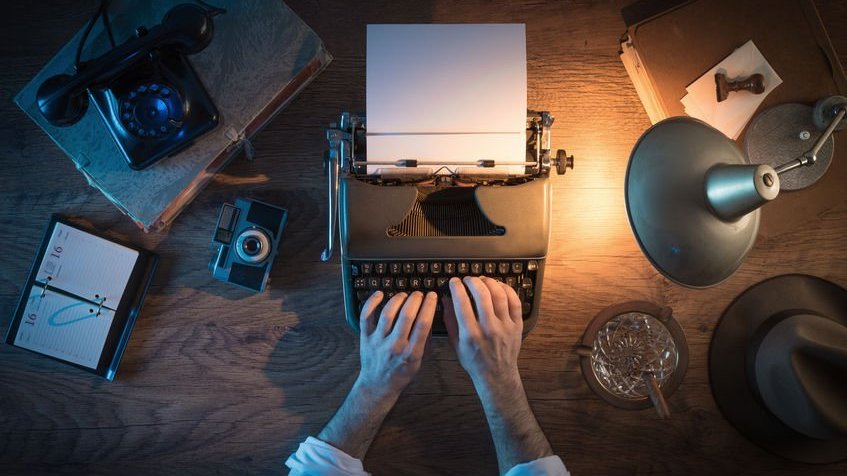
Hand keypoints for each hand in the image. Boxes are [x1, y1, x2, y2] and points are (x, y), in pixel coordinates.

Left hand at [317, 290, 436, 458]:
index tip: (432, 295)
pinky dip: (371, 303)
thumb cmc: (401, 373)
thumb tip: (429, 315)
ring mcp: (378, 341)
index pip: (423, 324)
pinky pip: (366, 317)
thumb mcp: (420, 361)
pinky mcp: (365, 338)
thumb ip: (425, 340)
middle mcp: (395, 346)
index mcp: (411, 353)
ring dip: (397, 300)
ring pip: (388, 314)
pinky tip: (379, 294)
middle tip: (419, 293)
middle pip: (406, 315)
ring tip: (404, 295)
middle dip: (415, 299)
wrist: (378, 386)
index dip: (429, 306)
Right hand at [444, 277, 553, 473]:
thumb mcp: (456, 344)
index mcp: (470, 334)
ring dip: (489, 282)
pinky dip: (506, 289)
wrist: (496, 375)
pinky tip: (498, 286)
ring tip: (482, 280)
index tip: (454, 282)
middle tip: (467, 279)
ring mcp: (505, 326)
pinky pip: (514, 301)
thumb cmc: (473, 361)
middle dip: (472, 281)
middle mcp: (488, 329)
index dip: (456, 287)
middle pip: (482, 295)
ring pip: (499, 295)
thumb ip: (450, 320)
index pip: (462, 302)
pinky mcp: (516, 325)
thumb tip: (445, 299)